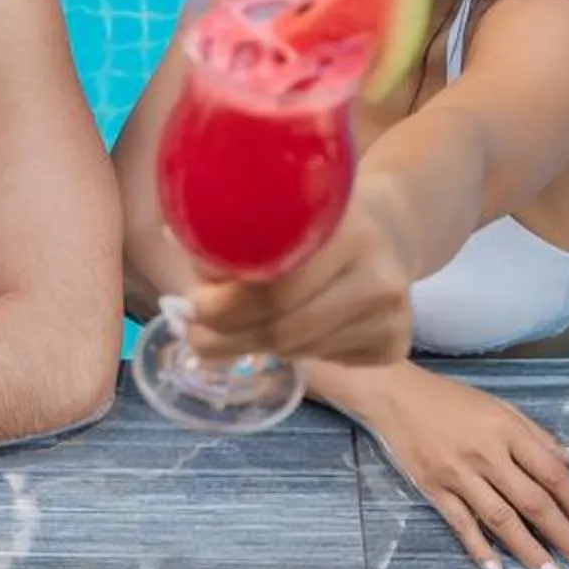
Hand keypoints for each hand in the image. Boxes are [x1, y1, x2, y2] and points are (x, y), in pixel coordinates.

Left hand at [184, 182, 415, 367]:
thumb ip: (232, 233)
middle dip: (228, 339)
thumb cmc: (318, 217)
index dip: (225, 306)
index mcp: (351, 233)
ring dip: (262, 343)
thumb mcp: (284, 206)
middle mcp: (379, 276)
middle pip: (284, 330)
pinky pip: (328, 361)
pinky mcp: (397, 343)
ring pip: (301, 351)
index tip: (190, 308)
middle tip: (196, 339)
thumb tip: (171, 244)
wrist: (391, 226)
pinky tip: (302, 324)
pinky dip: (302, 350)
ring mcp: (394, 315)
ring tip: (246, 326)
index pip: (276, 290)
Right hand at [340, 365, 568, 568]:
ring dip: (530, 552)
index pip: (553, 474)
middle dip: (564, 538)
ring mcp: (458, 475)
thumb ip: (541, 438)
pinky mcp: (433, 490)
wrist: (394, 395)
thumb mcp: (502, 408)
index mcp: (508, 431)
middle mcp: (486, 454)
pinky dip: (481, 551)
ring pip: (501, 519)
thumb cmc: (453, 401)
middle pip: (532, 502)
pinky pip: (462, 525)